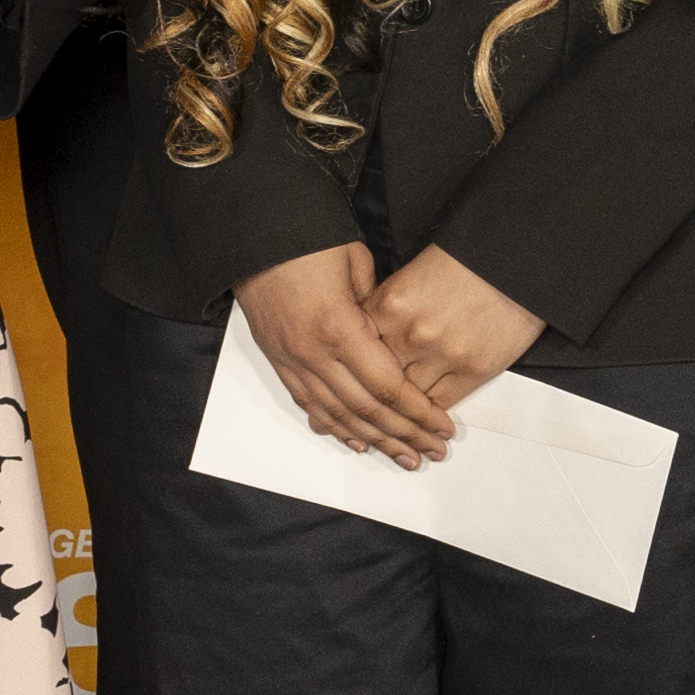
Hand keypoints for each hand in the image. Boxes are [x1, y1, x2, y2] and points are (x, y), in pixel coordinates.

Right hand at [240, 245, 455, 467]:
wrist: (252, 237)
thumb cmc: (308, 240)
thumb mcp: (357, 263)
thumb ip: (378, 308)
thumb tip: (394, 340)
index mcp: (339, 327)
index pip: (387, 386)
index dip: (418, 412)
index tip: (442, 427)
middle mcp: (313, 353)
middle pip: (366, 409)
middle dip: (403, 435)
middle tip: (431, 452)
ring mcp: (292, 360)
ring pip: (337, 414)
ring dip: (373, 440)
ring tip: (403, 457)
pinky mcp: (277, 359)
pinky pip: (308, 403)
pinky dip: (334, 426)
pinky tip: (355, 441)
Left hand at [370, 247, 537, 415]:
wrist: (516, 258)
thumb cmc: (469, 260)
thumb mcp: (413, 274)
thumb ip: (389, 308)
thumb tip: (372, 336)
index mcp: (391, 304)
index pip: (359, 349)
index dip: (357, 363)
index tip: (357, 372)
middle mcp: (411, 333)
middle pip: (379, 378)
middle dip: (377, 388)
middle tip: (374, 397)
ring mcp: (443, 354)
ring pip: (408, 397)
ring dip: (405, 403)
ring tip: (400, 410)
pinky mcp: (474, 369)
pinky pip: (440, 403)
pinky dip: (431, 410)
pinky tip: (427, 410)